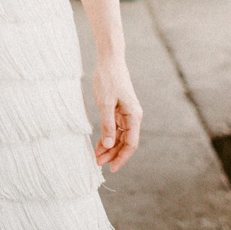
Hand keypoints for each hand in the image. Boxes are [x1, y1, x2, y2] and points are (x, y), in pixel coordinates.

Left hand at [92, 55, 140, 171]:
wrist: (110, 60)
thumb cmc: (108, 79)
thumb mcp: (105, 103)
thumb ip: (108, 125)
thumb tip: (109, 145)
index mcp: (134, 116)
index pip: (131, 143)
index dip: (121, 157)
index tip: (112, 168)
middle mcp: (133, 117)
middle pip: (126, 142)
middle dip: (113, 154)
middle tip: (97, 163)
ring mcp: (127, 114)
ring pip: (120, 137)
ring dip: (110, 147)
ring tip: (96, 157)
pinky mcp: (119, 110)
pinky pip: (116, 129)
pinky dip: (108, 137)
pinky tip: (99, 145)